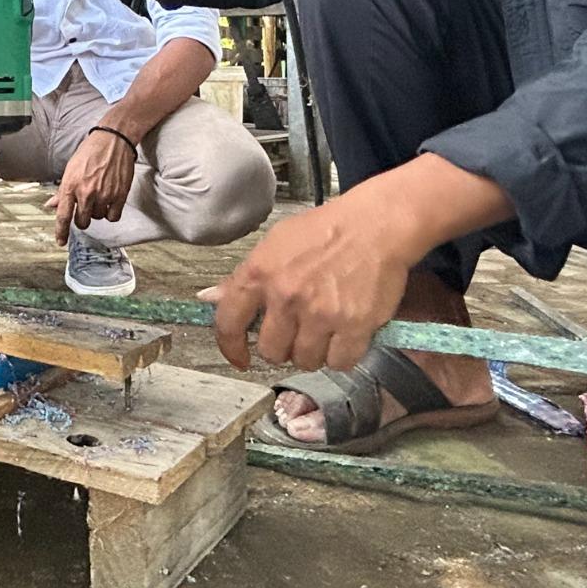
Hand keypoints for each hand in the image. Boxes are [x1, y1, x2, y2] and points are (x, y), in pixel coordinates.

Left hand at [45, 125, 138, 245]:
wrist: (113, 140)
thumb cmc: (89, 152)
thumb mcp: (70, 170)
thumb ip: (62, 191)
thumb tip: (50, 206)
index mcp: (70, 186)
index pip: (63, 215)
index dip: (61, 232)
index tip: (61, 241)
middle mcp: (86, 192)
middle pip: (81, 222)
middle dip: (81, 219)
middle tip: (85, 207)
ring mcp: (103, 195)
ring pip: (98, 218)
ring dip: (97, 211)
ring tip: (99, 195)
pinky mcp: (119, 195)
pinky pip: (113, 216)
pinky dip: (111, 213)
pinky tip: (110, 201)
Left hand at [199, 194, 412, 373]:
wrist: (375, 225)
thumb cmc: (325, 230)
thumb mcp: (274, 243)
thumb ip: (242, 277)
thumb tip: (210, 299)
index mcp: (259, 273)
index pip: (228, 323)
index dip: (231, 347)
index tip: (239, 357)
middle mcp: (286, 296)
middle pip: (271, 351)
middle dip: (282, 347)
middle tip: (296, 332)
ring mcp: (320, 313)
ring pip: (305, 360)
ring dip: (313, 352)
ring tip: (323, 330)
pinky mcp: (354, 325)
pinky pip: (340, 362)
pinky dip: (342, 355)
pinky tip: (345, 336)